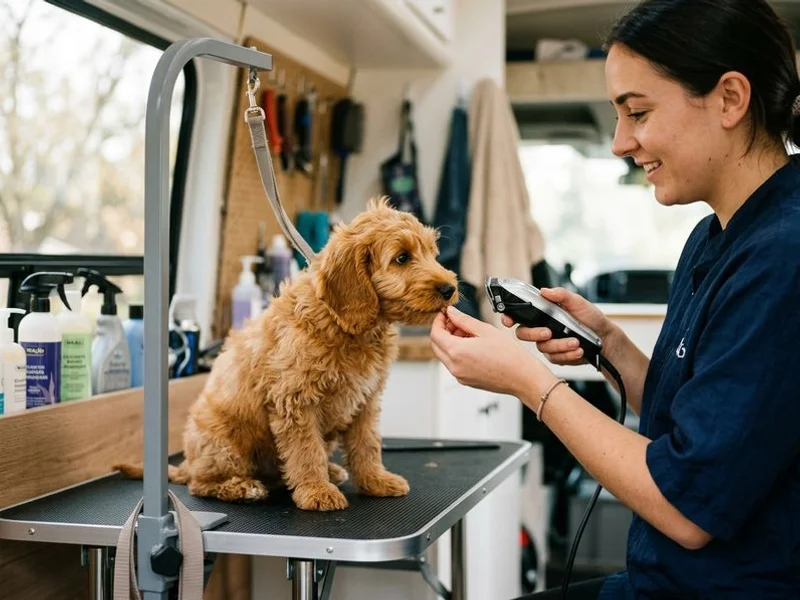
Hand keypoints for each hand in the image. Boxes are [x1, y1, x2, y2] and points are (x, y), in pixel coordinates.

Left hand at [430, 306, 548, 396]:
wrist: (523, 378)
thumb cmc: (509, 355)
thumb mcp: (485, 330)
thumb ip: (463, 320)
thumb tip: (451, 312)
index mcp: (457, 352)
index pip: (435, 334)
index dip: (438, 321)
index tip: (445, 314)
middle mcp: (454, 367)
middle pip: (436, 345)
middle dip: (443, 331)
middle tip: (456, 321)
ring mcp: (459, 376)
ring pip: (445, 355)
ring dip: (450, 341)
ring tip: (468, 332)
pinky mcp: (466, 381)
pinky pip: (454, 364)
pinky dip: (457, 352)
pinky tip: (472, 345)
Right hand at [501, 287, 615, 366]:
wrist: (604, 337)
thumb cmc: (590, 318)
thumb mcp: (578, 302)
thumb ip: (561, 295)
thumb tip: (544, 291)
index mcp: (542, 313)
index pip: (518, 315)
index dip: (508, 317)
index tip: (508, 321)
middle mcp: (541, 328)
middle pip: (523, 334)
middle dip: (534, 334)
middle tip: (549, 332)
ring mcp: (547, 343)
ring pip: (543, 348)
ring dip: (560, 345)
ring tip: (576, 342)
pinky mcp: (556, 356)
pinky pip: (554, 358)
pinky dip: (567, 354)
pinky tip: (579, 350)